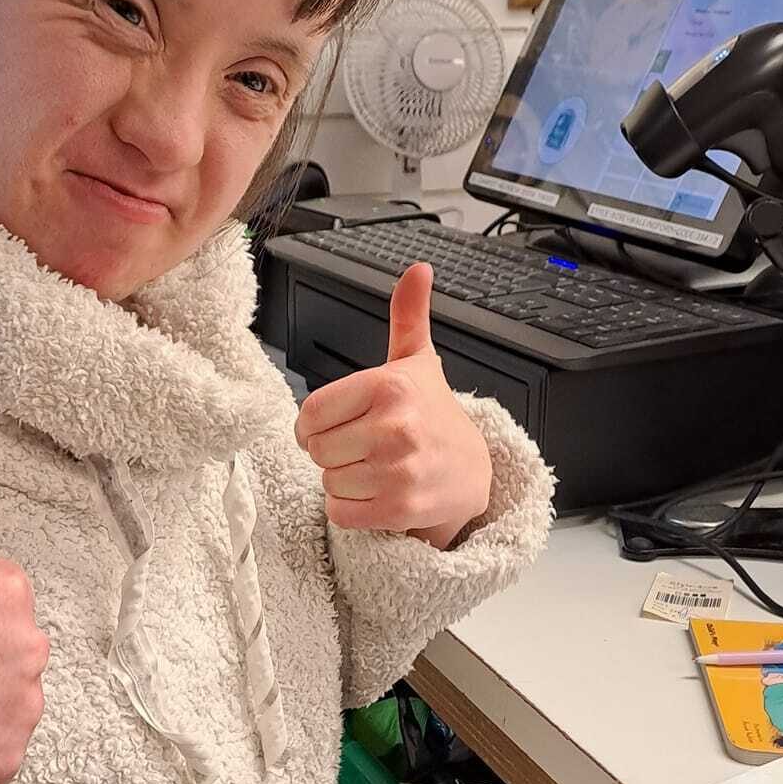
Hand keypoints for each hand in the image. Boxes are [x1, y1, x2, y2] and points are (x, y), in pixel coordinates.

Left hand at [294, 262, 491, 549]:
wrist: (473, 472)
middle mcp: (394, 426)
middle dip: (332, 454)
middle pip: (317, 450)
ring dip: (343, 482)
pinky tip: (377, 494)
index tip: (334, 426)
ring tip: (375, 470)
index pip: (310, 413)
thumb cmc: (434, 416)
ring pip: (328, 482)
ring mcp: (399, 469)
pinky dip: (350, 510)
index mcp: (389, 386)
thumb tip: (418, 270)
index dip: (313, 426)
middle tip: (363, 449)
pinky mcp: (401, 508)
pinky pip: (341, 512)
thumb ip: (408, 316)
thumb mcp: (418, 362)